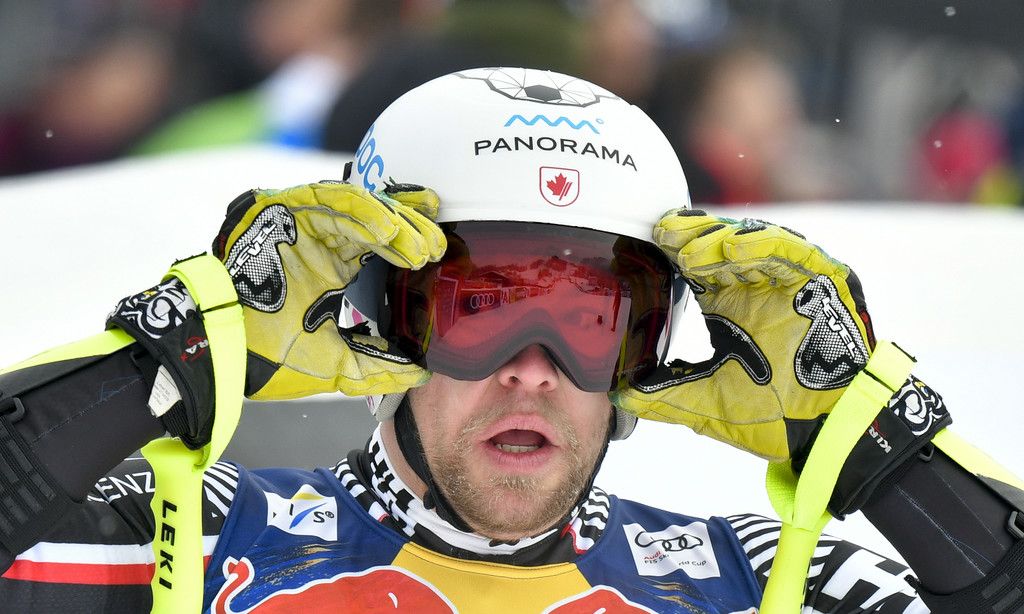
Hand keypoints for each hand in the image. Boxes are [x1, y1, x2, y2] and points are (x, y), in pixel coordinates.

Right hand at [212, 180, 445, 399]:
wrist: (220, 349)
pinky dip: (360, 211)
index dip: (412, 242)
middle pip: (377, 221)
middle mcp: (323, 241)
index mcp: (336, 269)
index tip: (440, 250)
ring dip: (392, 222)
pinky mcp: (284, 210)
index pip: (382, 246)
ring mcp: (304, 224)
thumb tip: (421, 376)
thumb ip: (377, 367)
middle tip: (436, 246)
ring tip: (417, 244)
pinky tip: (385, 229)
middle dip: (410, 231)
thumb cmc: (268, 353)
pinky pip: (329, 201)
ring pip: (359, 208)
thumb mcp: (334, 364)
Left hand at [611, 210, 875, 460]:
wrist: (829, 430)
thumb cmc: (775, 413)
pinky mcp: (823, 281)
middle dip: (691, 238)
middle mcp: (757, 286)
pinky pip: (792, 253)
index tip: (645, 244)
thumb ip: (665, 395)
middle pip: (720, 247)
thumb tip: (618, 397)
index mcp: (729, 304)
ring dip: (720, 242)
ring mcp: (790, 281)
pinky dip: (763, 246)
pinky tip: (734, 250)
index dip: (673, 253)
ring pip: (752, 242)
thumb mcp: (709, 401)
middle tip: (663, 234)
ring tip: (690, 251)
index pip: (696, 266)